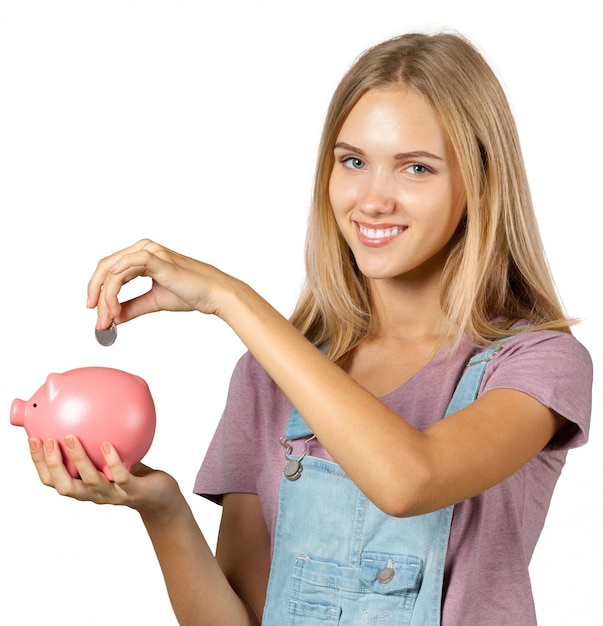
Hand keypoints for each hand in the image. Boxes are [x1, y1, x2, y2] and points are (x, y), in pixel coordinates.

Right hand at [28, 435, 180, 516]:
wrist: (160, 496)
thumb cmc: (132, 473)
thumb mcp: (112, 457)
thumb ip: (97, 442)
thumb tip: (89, 407)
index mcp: (84, 487)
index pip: (53, 480)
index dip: (40, 463)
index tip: (33, 439)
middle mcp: (94, 494)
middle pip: (65, 486)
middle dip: (52, 465)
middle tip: (47, 440)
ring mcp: (114, 494)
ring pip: (91, 481)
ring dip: (79, 459)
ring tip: (72, 437)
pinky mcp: (134, 491)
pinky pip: (121, 476)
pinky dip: (111, 461)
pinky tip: (106, 444)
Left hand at [87, 239, 232, 329]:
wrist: (214, 294)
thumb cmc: (191, 293)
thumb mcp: (154, 301)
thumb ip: (132, 307)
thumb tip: (113, 318)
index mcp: (143, 256)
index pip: (110, 271)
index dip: (99, 293)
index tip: (99, 316)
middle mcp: (145, 249)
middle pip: (106, 268)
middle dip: (98, 296)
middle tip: (99, 320)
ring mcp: (152, 252)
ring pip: (114, 270)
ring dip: (107, 296)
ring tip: (110, 317)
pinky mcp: (160, 259)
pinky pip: (132, 262)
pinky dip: (117, 277)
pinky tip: (112, 294)